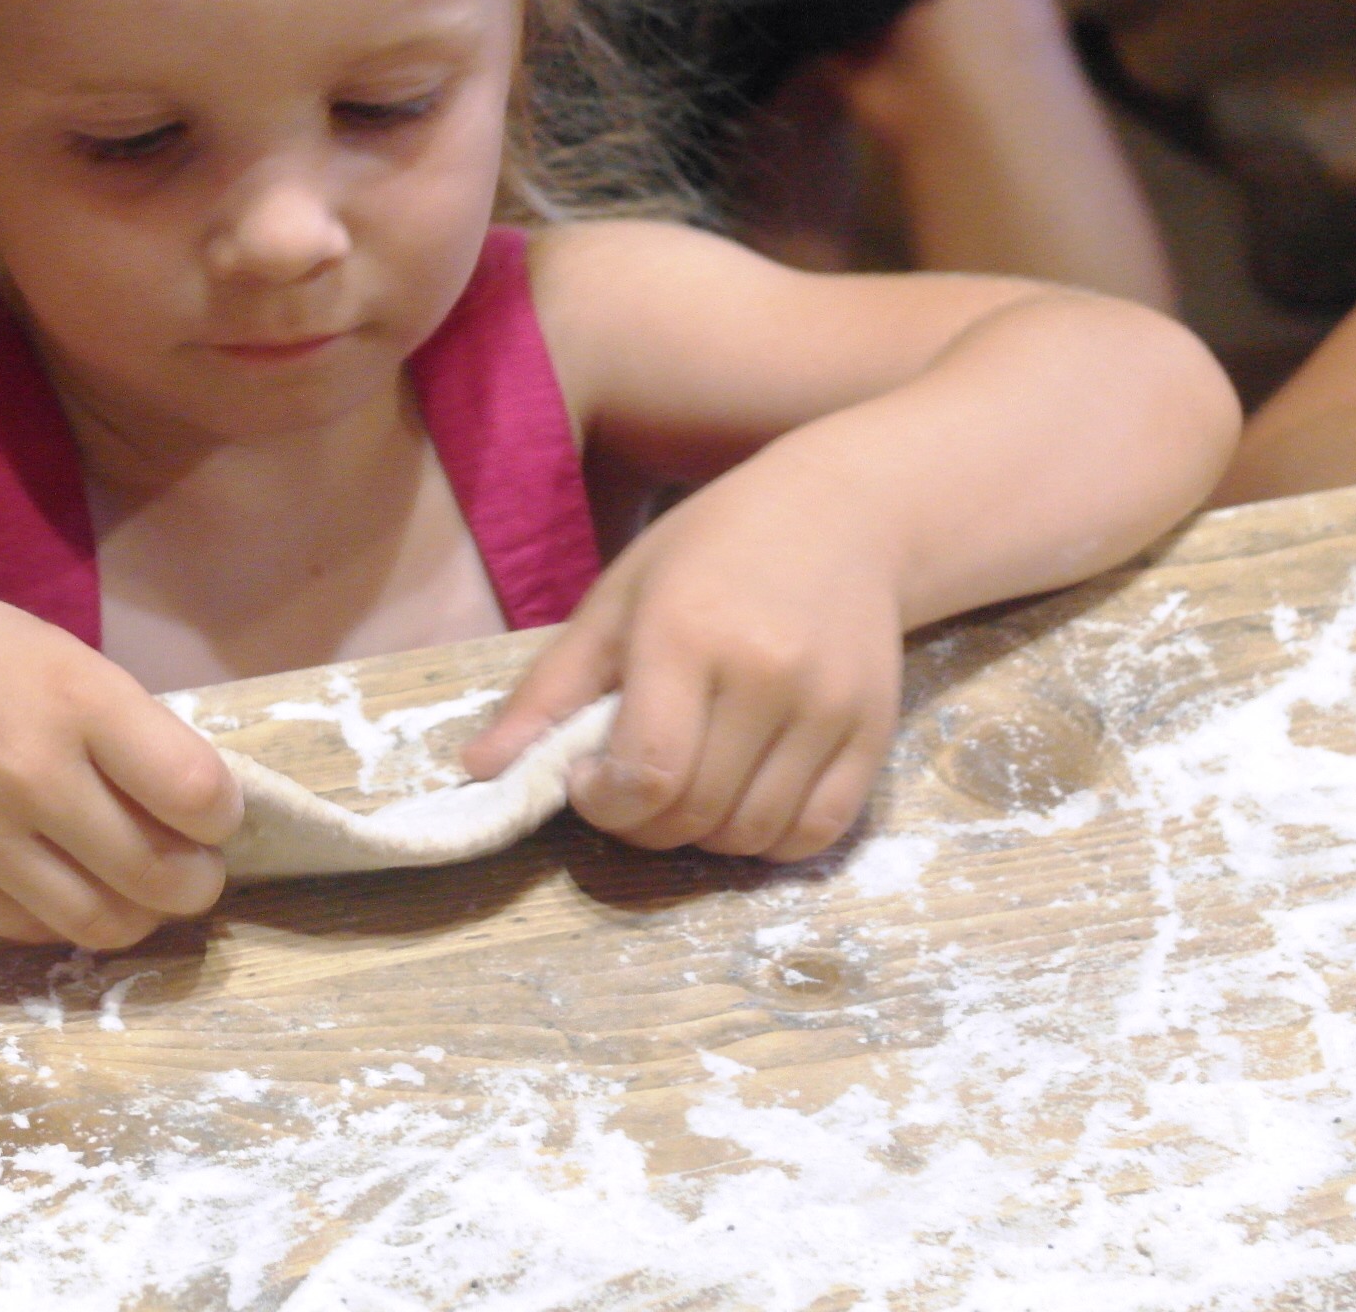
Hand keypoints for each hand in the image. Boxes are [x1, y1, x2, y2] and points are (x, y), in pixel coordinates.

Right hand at [0, 578, 243, 946]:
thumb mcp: (62, 659)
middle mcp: (26, 773)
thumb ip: (130, 733)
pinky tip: (70, 879)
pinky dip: (71, 916)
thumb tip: (203, 819)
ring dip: (143, 915)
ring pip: (102, 923)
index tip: (214, 809)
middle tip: (194, 866)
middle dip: (198, 881)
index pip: (194, 792)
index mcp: (72, 697)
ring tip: (140, 885)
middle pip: (158, 874)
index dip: (223, 814)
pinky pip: (34, 930)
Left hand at [462, 479, 901, 859]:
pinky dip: (769, 840)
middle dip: (643, 824)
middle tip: (630, 785)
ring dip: (704, 835)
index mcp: (686, 633)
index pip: (646, 771)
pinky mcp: (876, 732)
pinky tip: (743, 796)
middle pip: (694, 813)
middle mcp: (766, 674)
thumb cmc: (709, 550)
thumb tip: (479, 771)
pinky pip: (817, 833)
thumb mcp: (614, 600)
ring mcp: (829, 707)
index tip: (588, 780)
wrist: (839, 514)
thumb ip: (548, 691)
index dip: (604, 804)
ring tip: (687, 782)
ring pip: (753, 836)